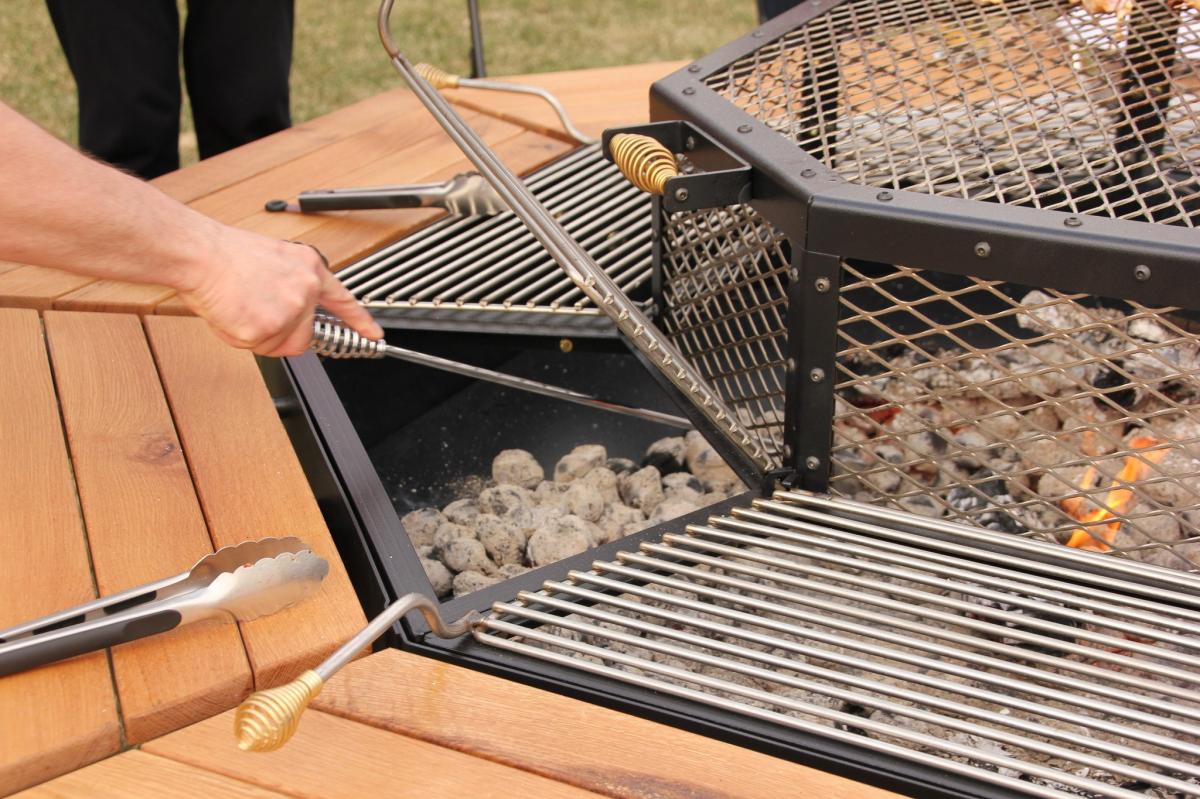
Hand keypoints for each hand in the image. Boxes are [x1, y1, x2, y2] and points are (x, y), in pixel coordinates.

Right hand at [174, 222, 382, 356]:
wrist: (203, 254)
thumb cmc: (228, 255)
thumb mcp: (276, 261)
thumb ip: (293, 288)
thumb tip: (293, 314)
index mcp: (310, 269)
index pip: (344, 301)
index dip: (360, 321)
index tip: (374, 334)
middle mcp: (306, 290)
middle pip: (304, 336)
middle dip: (282, 334)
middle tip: (258, 314)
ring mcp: (289, 311)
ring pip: (280, 345)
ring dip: (260, 336)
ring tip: (243, 307)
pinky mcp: (267, 329)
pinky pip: (258, 348)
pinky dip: (242, 337)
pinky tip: (233, 313)